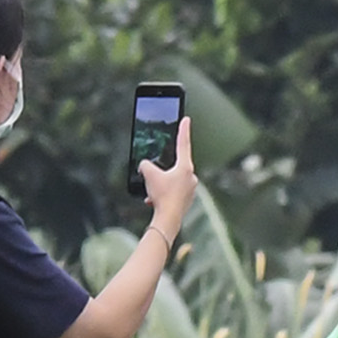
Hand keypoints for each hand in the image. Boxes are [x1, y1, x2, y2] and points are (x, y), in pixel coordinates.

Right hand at [139, 116, 198, 232]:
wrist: (168, 218)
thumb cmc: (162, 195)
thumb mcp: (149, 174)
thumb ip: (145, 164)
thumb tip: (145, 165)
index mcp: (185, 167)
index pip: (183, 144)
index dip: (183, 130)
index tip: (186, 119)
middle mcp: (191, 176)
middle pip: (175, 165)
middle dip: (162, 169)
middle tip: (153, 174)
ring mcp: (190, 189)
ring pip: (171, 180)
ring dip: (160, 184)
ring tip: (152, 191)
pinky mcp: (186, 199)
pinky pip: (171, 192)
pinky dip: (162, 193)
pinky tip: (153, 199)